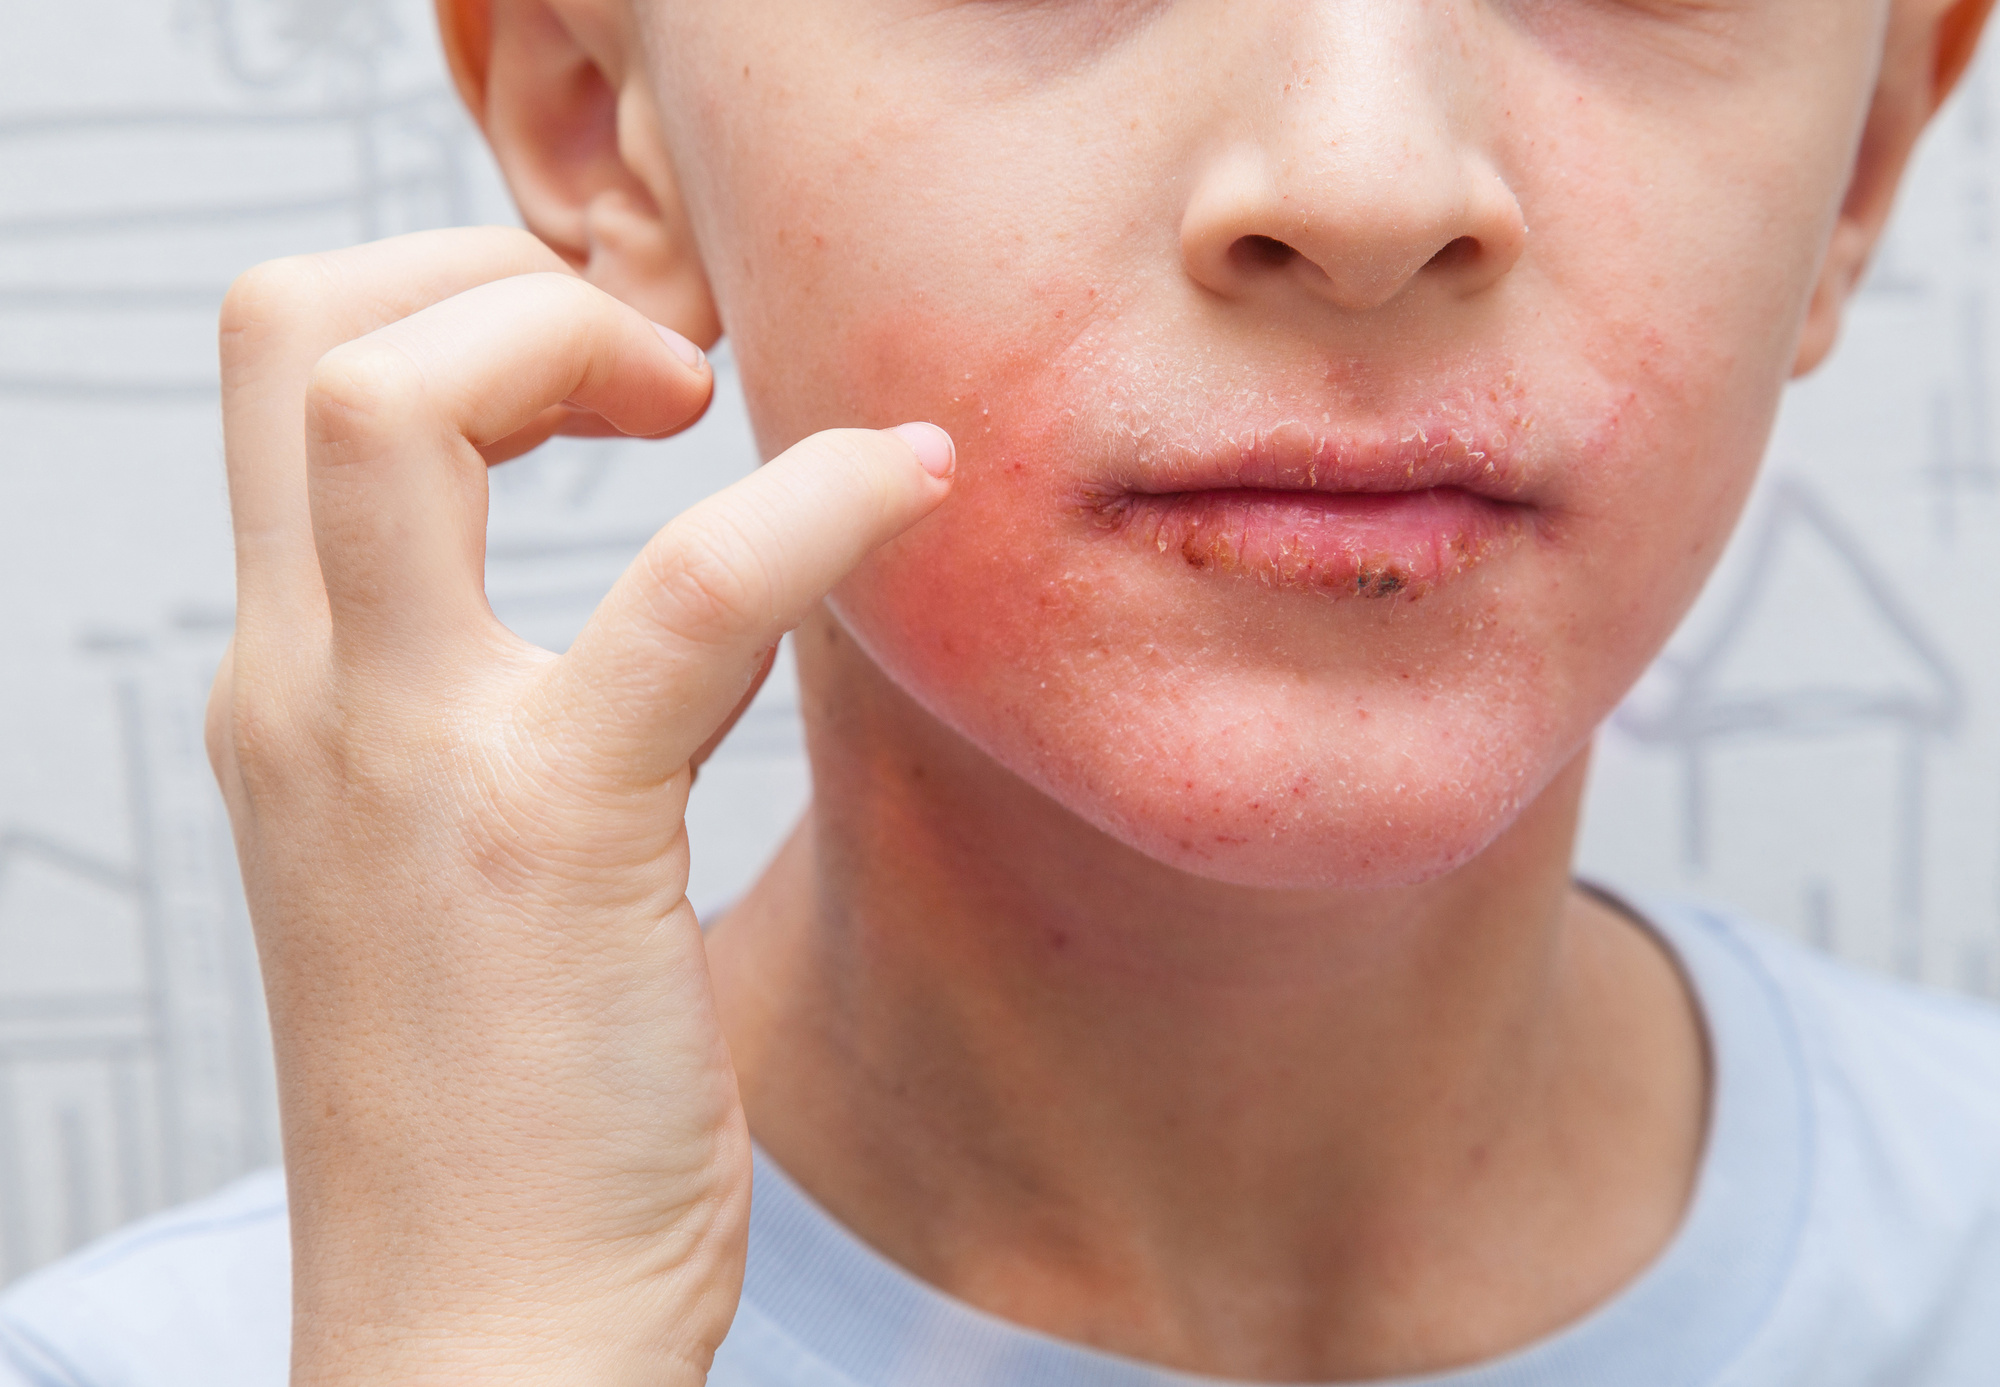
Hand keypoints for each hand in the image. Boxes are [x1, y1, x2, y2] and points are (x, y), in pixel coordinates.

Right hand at [206, 227, 952, 1385]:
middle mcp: (308, 697)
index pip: (285, 376)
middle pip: (299, 335)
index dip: (448, 309)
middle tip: (652, 365)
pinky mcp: (545, 834)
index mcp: (292, 695)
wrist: (481, 1332)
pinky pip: (680, 587)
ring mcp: (405, 756)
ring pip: (401, 405)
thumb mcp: (452, 860)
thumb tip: (689, 572)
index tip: (603, 372)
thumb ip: (505, 705)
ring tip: (713, 406)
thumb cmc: (497, 1105)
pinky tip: (905, 488)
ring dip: (579, 337)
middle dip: (486, 278)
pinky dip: (809, 503)